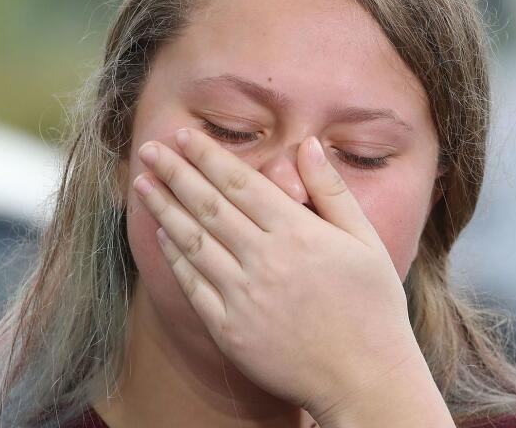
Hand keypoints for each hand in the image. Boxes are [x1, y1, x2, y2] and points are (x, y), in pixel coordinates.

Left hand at [133, 127, 423, 419]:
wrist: (364, 379)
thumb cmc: (372, 307)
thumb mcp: (365, 241)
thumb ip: (332, 191)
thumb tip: (309, 144)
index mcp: (298, 233)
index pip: (240, 183)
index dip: (207, 156)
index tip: (184, 135)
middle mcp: (264, 260)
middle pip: (208, 206)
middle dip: (175, 172)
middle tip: (150, 148)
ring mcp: (243, 297)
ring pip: (192, 242)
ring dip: (164, 208)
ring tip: (142, 184)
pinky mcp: (229, 329)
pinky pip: (193, 285)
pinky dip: (174, 256)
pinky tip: (162, 234)